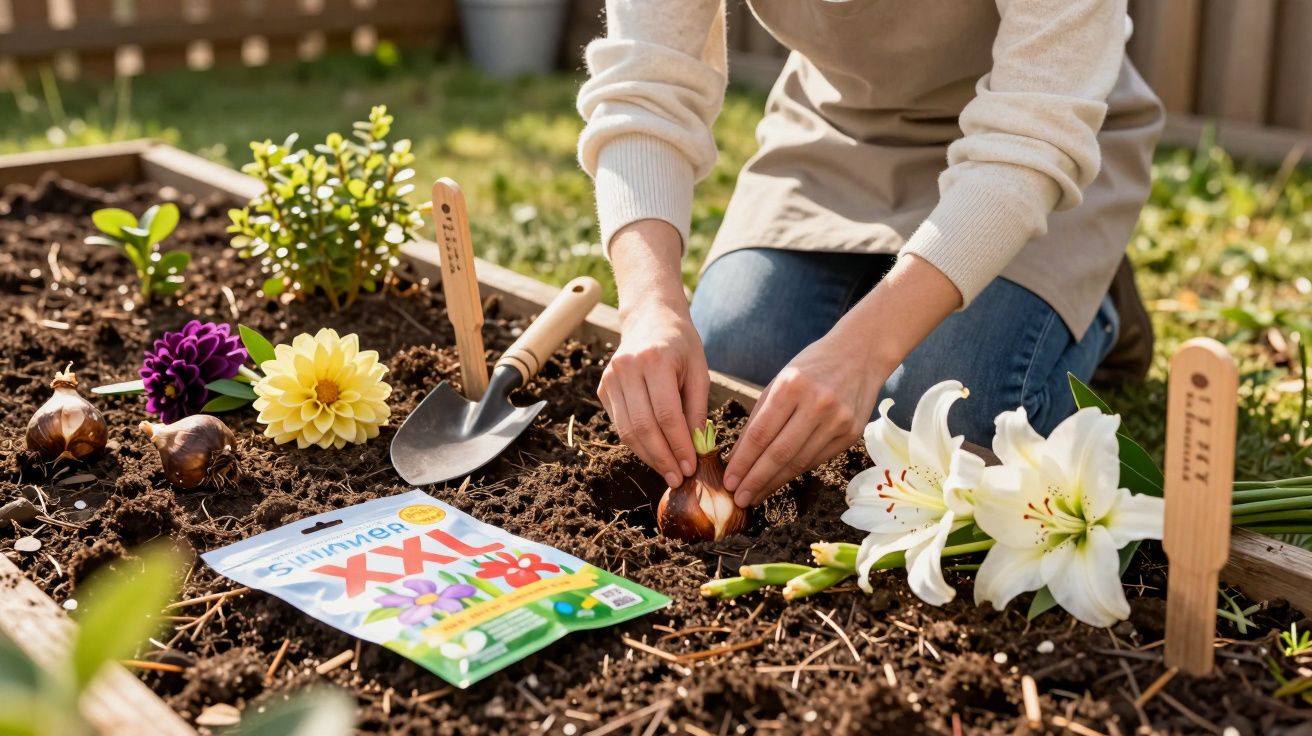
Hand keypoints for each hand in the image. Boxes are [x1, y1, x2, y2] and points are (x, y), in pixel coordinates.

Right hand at [599, 221, 710, 487]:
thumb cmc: (681, 345)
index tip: (691, 467)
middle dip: (662, 458)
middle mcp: (626, 368)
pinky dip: (637, 443)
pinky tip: (654, 453)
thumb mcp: (698, 372)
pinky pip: (620, 424)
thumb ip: (696, 410)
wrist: (650, 318)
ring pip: (627, 430)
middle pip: (643, 427)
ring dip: (648, 456)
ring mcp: (610, 378)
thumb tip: (696, 450)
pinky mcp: (603, 388)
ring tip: (667, 471)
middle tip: (678, 478)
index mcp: (654, 360)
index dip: (678, 445)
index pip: (666, 414)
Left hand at [723, 330, 883, 507]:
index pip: (761, 433)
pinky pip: (817, 459)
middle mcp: (817, 404)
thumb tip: (739, 456)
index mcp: (792, 386)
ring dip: (774, 482)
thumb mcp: (780, 381)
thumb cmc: (812, 366)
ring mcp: (838, 421)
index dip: (743, 461)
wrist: (861, 355)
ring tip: (756, 496)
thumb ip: (760, 418)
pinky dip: (795, 472)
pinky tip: (780, 480)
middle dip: (756, 479)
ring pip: (799, 462)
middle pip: (780, 453)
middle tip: (739, 499)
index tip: (729, 480)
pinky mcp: (852, 434)